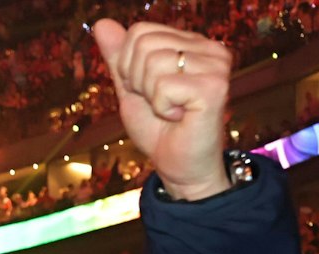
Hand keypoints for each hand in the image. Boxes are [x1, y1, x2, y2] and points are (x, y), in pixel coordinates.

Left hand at [91, 20, 232, 199]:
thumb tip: (102, 23)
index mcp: (191, 43)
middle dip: (137, 80)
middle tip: (158, 102)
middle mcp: (209, 48)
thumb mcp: (130, 88)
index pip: (140, 32)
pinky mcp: (215, 86)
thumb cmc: (158, 128)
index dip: (129, 66)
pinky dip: (161, 107)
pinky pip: (164, 86)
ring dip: (150, 95)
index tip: (146, 90)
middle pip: (144, 43)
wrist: (178, 165)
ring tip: (170, 109)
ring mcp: (216, 65)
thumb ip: (119, 57)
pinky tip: (179, 116)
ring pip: (153, 62)